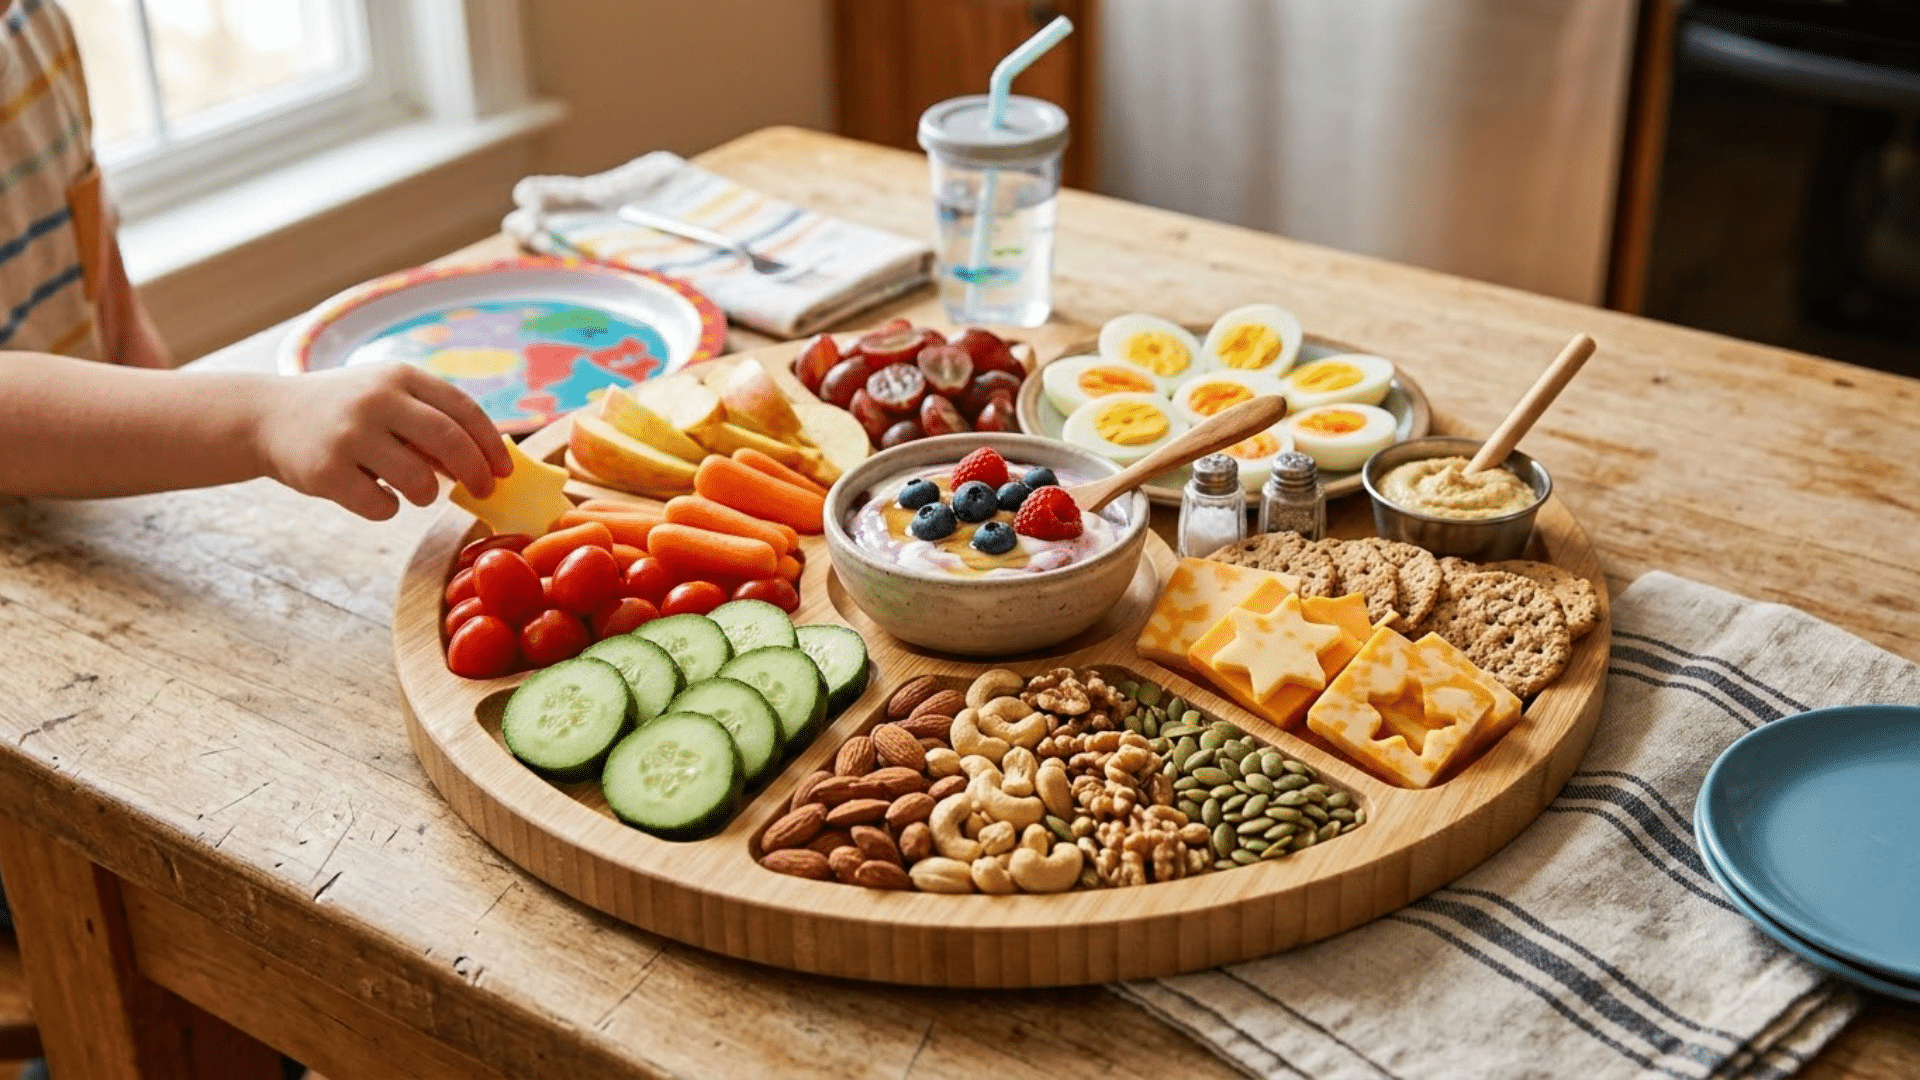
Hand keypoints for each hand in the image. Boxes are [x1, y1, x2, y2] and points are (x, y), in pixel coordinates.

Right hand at [253, 364, 512, 519]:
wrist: (265, 416)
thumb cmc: (344, 413)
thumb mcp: (386, 399)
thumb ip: (432, 424)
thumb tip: (487, 466)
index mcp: (399, 377)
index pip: (464, 410)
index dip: (491, 445)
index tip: (505, 471)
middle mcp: (377, 400)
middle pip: (451, 442)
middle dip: (476, 473)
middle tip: (482, 492)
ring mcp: (350, 435)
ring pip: (419, 482)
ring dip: (426, 495)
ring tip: (412, 489)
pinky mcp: (326, 471)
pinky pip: (381, 507)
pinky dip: (387, 509)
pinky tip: (371, 494)